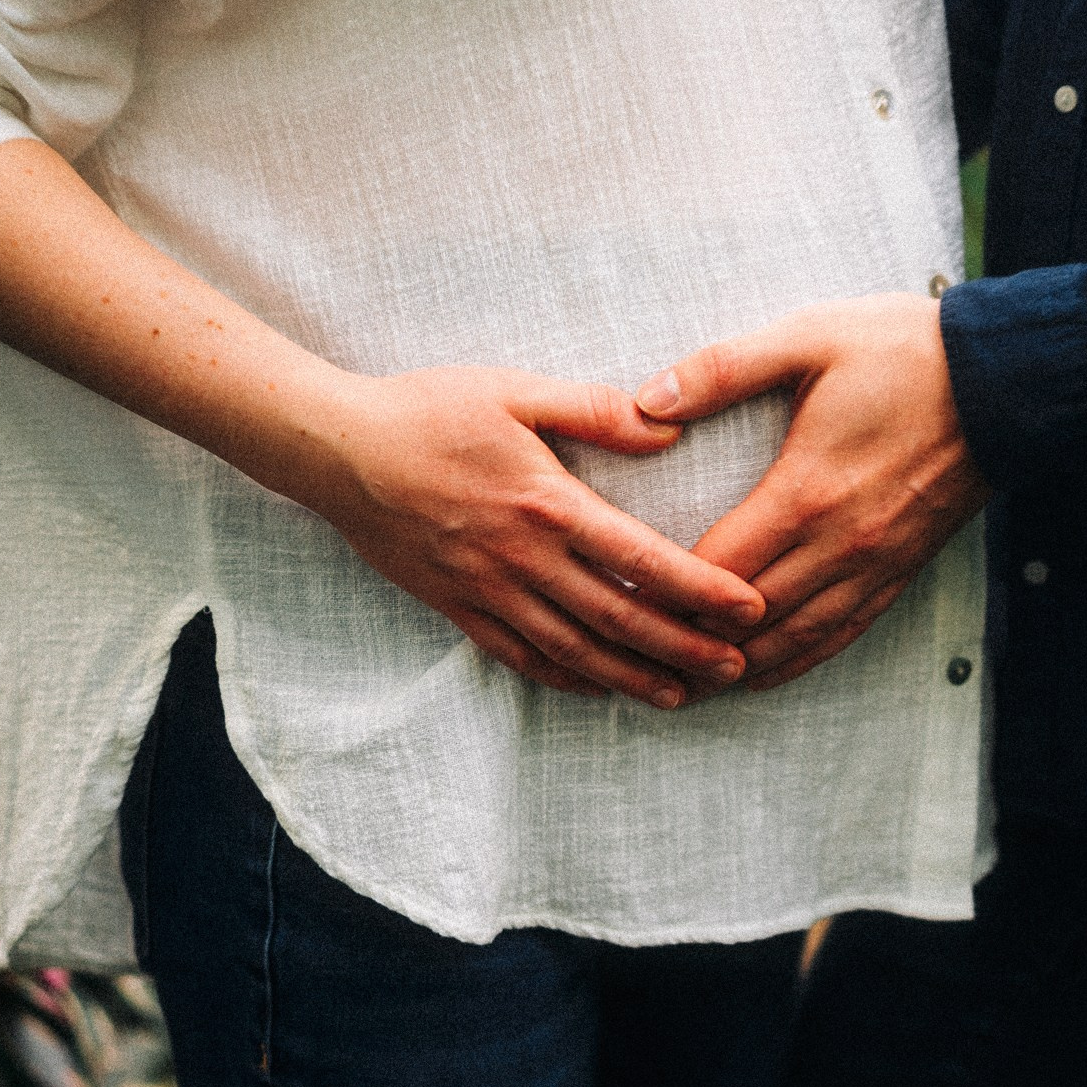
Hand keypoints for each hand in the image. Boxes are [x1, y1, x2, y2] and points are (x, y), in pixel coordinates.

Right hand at [300, 367, 764, 706]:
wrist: (338, 451)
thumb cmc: (429, 410)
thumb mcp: (516, 391)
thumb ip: (595, 411)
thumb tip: (666, 431)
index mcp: (548, 504)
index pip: (643, 558)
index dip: (702, 589)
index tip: (749, 609)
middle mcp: (522, 559)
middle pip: (619, 618)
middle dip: (684, 649)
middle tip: (737, 669)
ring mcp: (487, 590)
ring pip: (573, 651)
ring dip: (632, 677)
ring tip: (681, 695)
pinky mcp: (457, 607)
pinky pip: (519, 656)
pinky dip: (564, 678)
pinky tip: (597, 687)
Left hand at [634, 294, 988, 691]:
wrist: (1006, 380)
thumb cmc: (905, 352)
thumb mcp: (808, 338)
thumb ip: (723, 369)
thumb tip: (648, 401)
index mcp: (805, 493)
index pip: (717, 568)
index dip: (663, 595)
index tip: (619, 605)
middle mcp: (839, 544)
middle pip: (748, 619)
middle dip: (688, 643)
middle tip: (632, 658)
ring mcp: (873, 564)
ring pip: (793, 640)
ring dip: (736, 667)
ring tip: (683, 685)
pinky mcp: (900, 570)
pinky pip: (841, 634)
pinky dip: (795, 661)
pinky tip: (761, 673)